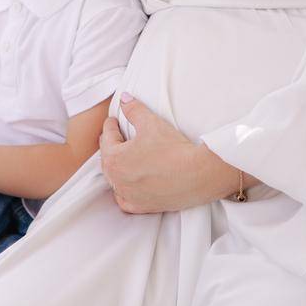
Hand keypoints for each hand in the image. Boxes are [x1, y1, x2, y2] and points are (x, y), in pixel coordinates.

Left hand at [100, 95, 241, 212]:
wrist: (198, 174)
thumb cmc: (173, 148)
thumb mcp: (151, 123)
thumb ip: (134, 110)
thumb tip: (124, 98)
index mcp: (114, 159)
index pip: (107, 137)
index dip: (111, 125)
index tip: (113, 120)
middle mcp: (117, 180)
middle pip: (108, 160)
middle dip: (110, 146)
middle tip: (115, 136)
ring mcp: (129, 195)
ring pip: (114, 180)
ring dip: (116, 169)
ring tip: (122, 159)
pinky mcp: (142, 207)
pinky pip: (125, 200)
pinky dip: (124, 192)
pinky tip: (128, 186)